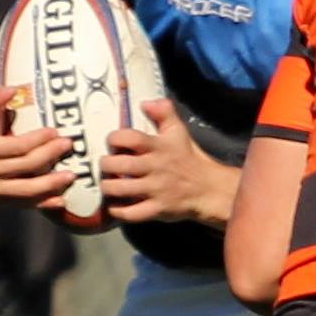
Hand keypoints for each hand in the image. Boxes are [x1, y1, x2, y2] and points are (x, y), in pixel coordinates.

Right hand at [0, 81, 71, 209]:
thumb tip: (10, 91)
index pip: (18, 147)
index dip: (38, 140)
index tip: (55, 131)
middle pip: (26, 167)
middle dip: (49, 156)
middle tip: (68, 145)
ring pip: (26, 190)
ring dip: (50, 185)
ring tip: (71, 176)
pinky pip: (22, 203)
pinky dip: (42, 203)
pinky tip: (61, 201)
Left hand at [101, 99, 235, 226]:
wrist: (210, 188)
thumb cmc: (189, 158)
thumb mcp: (179, 131)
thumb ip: (164, 112)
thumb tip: (145, 102)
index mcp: (159, 147)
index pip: (130, 138)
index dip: (114, 139)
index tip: (112, 143)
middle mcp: (156, 167)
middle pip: (119, 164)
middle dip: (106, 165)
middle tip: (106, 166)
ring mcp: (156, 190)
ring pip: (120, 189)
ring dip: (108, 187)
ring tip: (107, 184)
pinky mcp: (158, 209)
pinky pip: (132, 213)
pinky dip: (118, 211)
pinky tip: (115, 206)